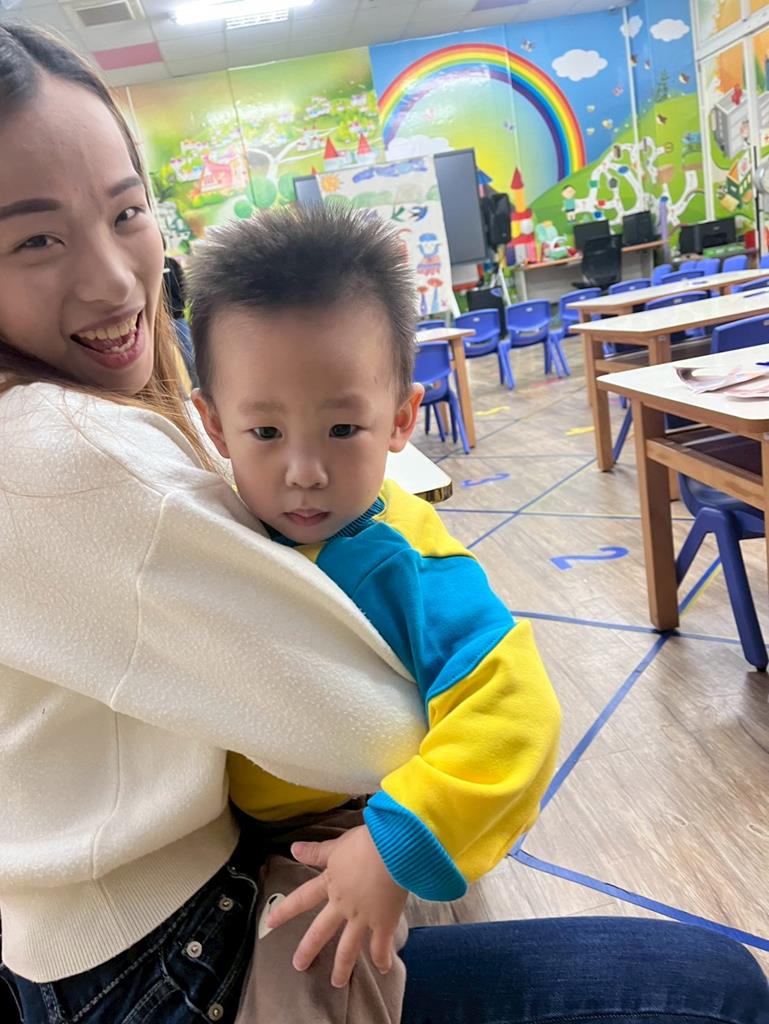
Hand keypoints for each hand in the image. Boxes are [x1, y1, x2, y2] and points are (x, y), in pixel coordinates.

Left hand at [266, 824, 406, 987]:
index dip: (285, 911)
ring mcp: (362, 918)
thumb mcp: (338, 845)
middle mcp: (342, 905)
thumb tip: (292, 849)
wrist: (394, 851)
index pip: (302, 898)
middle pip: (321, 931)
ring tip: (337, 983)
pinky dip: (382, 959)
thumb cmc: (367, 842)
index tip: (270, 923)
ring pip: (348, 948)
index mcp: (330, 883)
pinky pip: (381, 945)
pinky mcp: (384, 923)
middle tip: (298, 965)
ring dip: (342, 967)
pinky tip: (383, 969)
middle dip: (308, 949)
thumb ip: (317, 851)